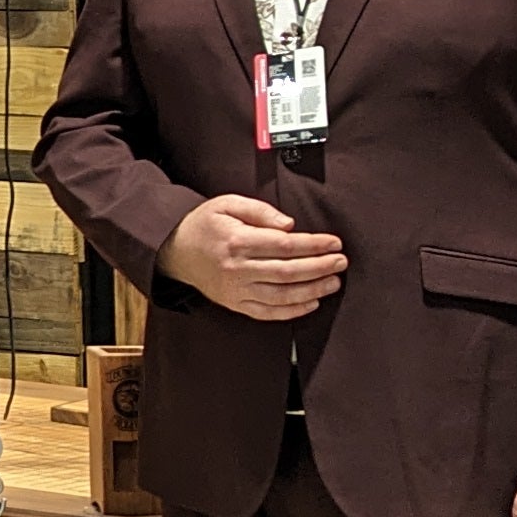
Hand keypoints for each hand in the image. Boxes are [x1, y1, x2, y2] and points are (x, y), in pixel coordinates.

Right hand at [165, 195, 347, 322]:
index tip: (333, 243)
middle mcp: (237, 269)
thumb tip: (289, 225)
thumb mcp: (227, 203)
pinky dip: (292, 311)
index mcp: (237, 241)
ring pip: (281, 296)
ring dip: (312, 291)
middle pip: (287, 272)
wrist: (176, 251)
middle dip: (319, 268)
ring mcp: (236, 290)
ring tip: (333, 282)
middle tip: (340, 262)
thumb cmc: (205, 225)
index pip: (283, 246)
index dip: (312, 245)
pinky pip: (268, 313)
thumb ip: (259, 210)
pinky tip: (311, 302)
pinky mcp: (236, 304)